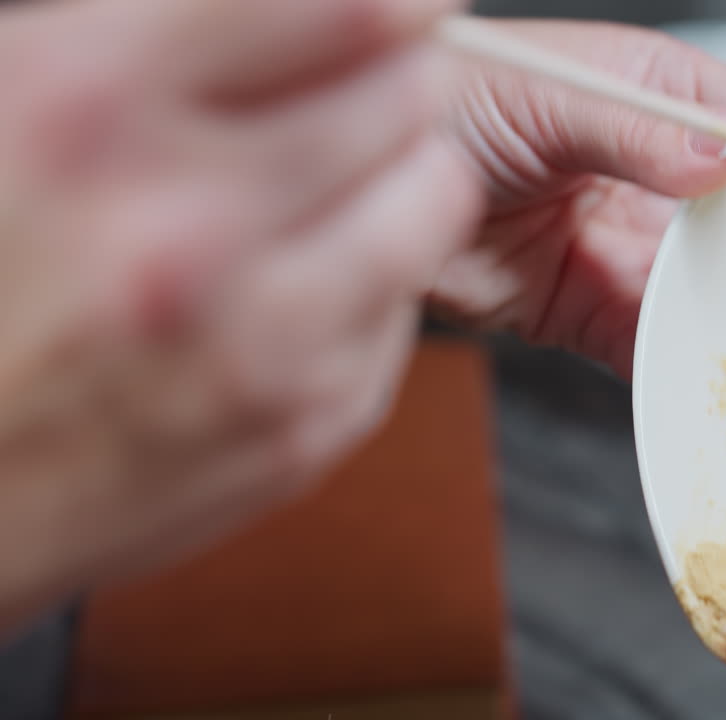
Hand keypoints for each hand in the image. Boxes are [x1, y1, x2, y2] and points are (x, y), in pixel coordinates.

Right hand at [0, 0, 479, 630]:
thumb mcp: (15, 101)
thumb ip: (172, 36)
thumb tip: (322, 13)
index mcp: (85, 108)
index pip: (344, 8)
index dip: (395, 3)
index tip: (406, 7)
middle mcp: (181, 231)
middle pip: (406, 97)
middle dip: (393, 82)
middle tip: (357, 94)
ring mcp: (253, 348)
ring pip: (435, 201)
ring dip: (402, 177)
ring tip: (337, 188)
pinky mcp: (299, 430)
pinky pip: (403, 308)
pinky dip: (375, 281)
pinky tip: (297, 287)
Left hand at [427, 20, 725, 377]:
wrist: (347, 189)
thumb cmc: (444, 101)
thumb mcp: (547, 95)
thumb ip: (640, 126)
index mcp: (662, 97)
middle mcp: (658, 175)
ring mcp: (629, 246)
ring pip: (710, 289)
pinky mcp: (592, 309)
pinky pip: (652, 343)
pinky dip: (680, 365)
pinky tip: (709, 376)